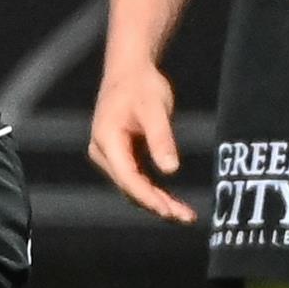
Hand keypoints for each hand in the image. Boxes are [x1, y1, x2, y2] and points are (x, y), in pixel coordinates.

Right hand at [87, 61, 196, 223]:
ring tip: (185, 215)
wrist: (130, 70)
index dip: (148, 197)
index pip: (127, 177)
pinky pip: (136, 180)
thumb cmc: (142, 86)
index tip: (168, 211)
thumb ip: (161, 139)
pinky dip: (154, 192)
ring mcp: (110, 155)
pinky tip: (173, 203)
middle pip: (129, 187)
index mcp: (106, 139)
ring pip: (132, 187)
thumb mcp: (155, 109)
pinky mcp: (120, 156)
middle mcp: (102, 151)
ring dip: (157, 202)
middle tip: (185, 217)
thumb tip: (171, 170)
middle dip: (157, 204)